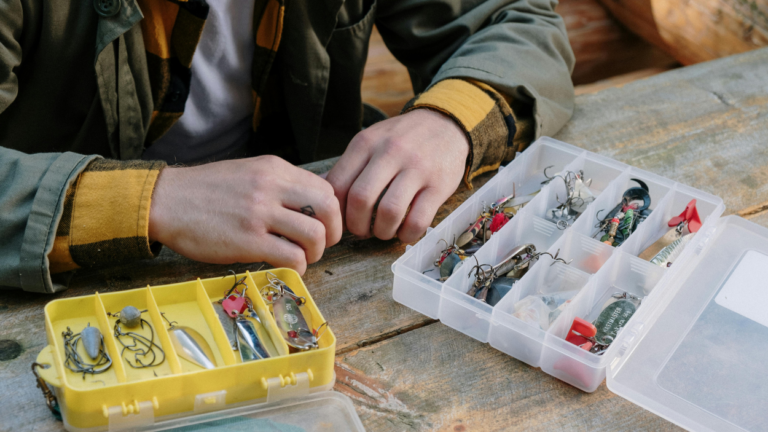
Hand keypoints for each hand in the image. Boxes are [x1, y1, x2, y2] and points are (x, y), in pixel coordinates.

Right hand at [148, 155, 341, 273]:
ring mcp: (260, 214)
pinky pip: (292, 257)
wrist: (166, 201)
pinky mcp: (248, 241)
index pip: (325, 188)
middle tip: (321, 245)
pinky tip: (287, 266)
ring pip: (315, 235)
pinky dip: (298, 266)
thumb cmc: (206, 191)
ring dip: (315, 253)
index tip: (323, 225)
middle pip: (328, 209)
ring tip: (302, 257)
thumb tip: (311, 207)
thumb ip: (280, 185)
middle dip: (333, 232)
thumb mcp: (249, 172)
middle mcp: (271, 187)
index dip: (331, 212)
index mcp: (274, 169)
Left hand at [327, 109, 468, 242]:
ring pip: (389, 212)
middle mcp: (390, 152)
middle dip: (357, 225)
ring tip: (384, 231)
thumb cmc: (402, 138)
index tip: (341, 222)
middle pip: (360, 199)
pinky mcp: (439, 185)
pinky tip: (405, 231)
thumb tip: (322, 197)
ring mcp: (417, 168)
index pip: (338, 184)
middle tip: (362, 230)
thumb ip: (349, 167)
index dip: (336, 212)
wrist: (446, 123)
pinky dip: (407, 235)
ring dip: (382, 232)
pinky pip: (418, 220)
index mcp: (366, 143)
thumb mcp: (371, 140)